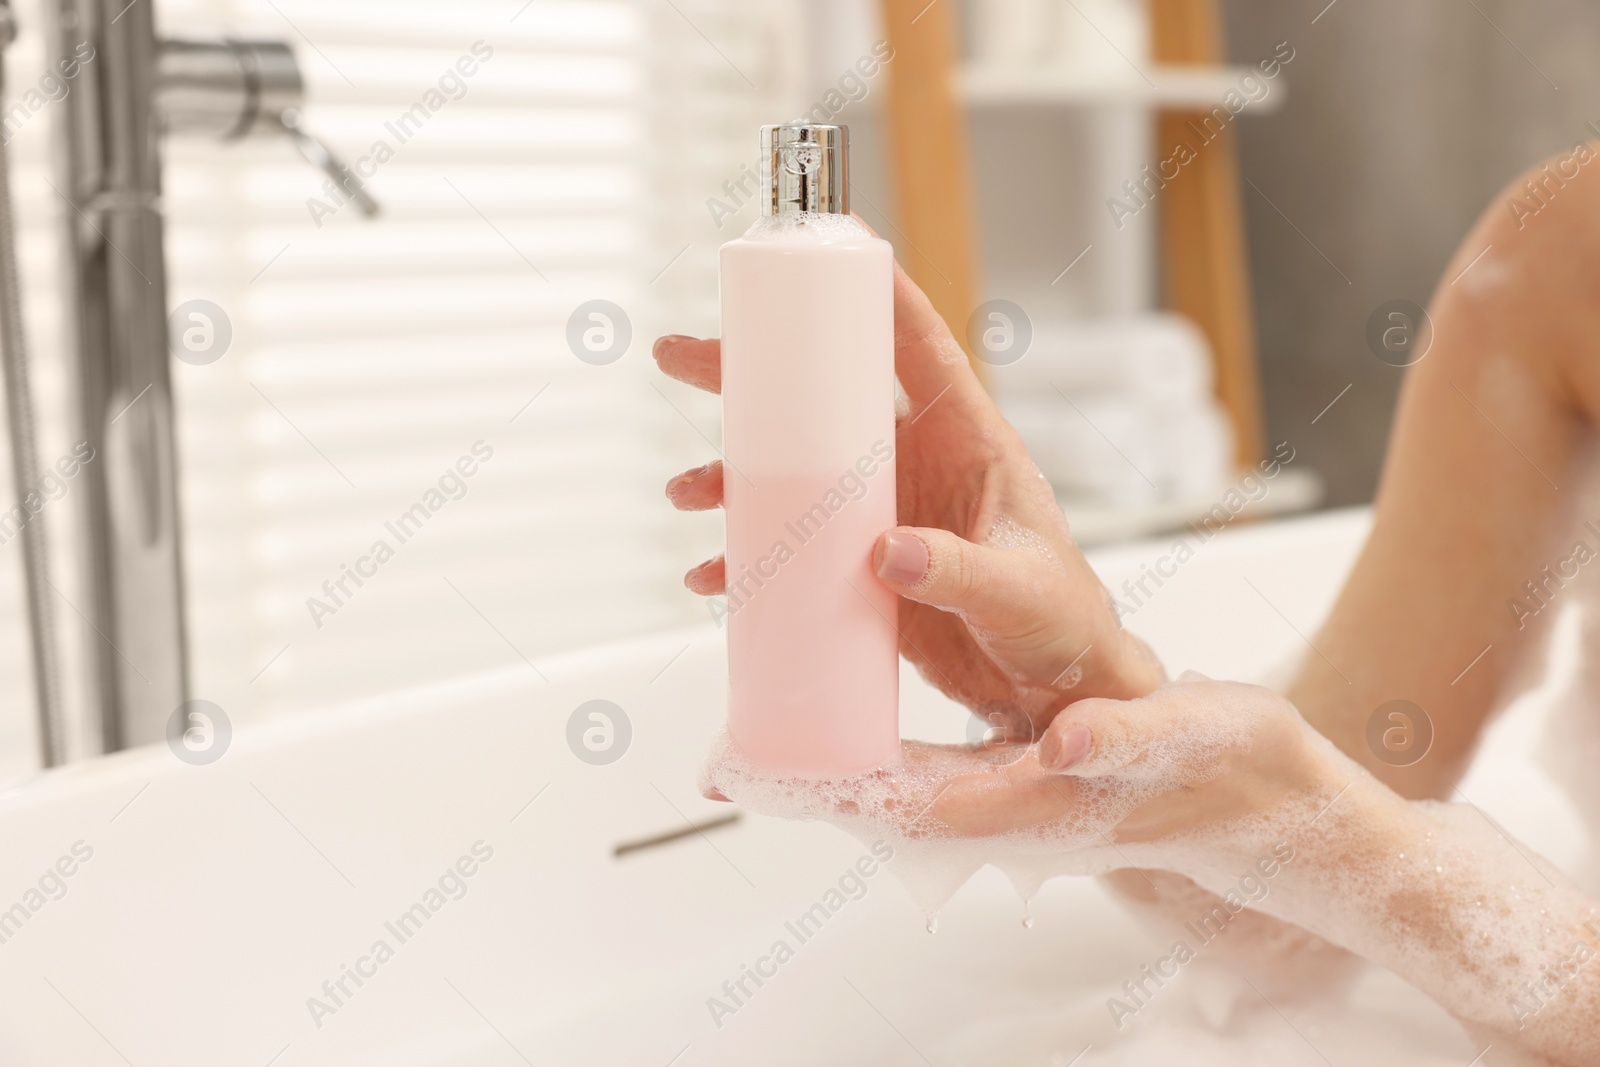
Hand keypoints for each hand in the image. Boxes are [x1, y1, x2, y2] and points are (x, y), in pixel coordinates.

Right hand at [655, 260, 1164, 738]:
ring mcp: (884, 515)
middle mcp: (916, 466)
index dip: (879, 294)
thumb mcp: (1016, 590)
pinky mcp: (863, 569)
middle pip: (825, 402)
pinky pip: (793, 553)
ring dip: (735, 478)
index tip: (829, 242)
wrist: (1052, 691)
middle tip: (683, 355)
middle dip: (752, 378)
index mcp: (967, 441)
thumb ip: (957, 569)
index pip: (921, 350)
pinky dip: (749, 560)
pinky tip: (712, 574)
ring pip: (795, 477)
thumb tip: (883, 548)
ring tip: (683, 491)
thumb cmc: (1060, 622)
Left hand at [704, 677, 1347, 873]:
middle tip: (729, 757)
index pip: (898, 805)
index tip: (750, 774)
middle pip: (875, 806)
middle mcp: (1003, 811)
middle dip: (802, 787)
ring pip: (892, 796)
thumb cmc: (1222, 771)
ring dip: (829, 774)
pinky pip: (924, 776)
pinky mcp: (1014, 785)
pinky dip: (874, 757)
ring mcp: (1005, 805)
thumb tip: (1060, 744)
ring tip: (765, 740)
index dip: (822, 790)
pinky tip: (849, 726)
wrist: (1261, 805)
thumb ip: (1115, 742)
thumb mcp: (1176, 739)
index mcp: (1029, 803)